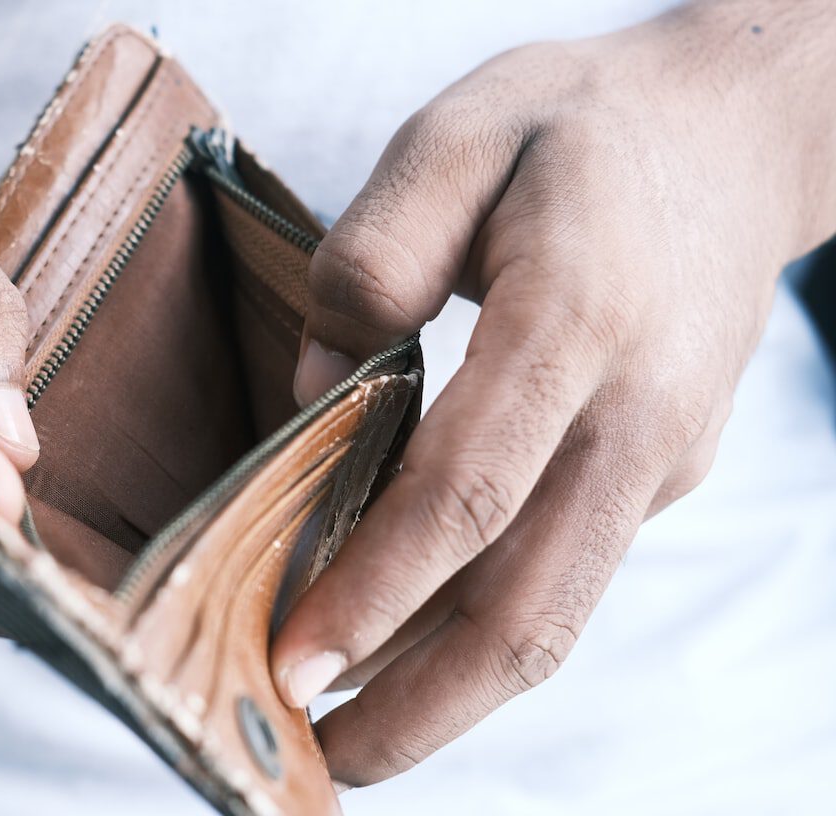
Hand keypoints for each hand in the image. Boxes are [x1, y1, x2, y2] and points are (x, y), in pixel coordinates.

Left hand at [272, 1, 835, 787]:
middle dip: (419, 704)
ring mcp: (657, 456)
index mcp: (577, 320)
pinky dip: (480, 630)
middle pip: (529, 603)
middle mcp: (634, 414)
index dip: (378, 589)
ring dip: (450, 694)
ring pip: (555, 612)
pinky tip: (404, 646)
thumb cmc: (575, 130)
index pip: (470, 491)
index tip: (292, 660)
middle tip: (315, 759)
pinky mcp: (657, 475)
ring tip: (349, 738)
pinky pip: (562, 573)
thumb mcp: (458, 134)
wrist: (731, 134)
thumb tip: (317, 389)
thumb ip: (374, 255)